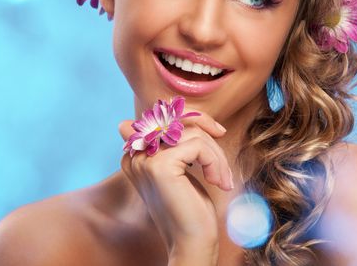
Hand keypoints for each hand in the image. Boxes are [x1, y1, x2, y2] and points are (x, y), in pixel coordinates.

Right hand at [119, 109, 232, 261]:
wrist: (192, 243)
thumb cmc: (190, 208)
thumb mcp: (183, 167)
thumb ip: (172, 140)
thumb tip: (150, 114)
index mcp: (135, 153)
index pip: (166, 115)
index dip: (196, 120)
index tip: (217, 136)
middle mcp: (134, 154)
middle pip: (181, 120)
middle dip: (210, 138)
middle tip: (222, 168)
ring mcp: (144, 159)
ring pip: (193, 133)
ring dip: (217, 156)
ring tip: (222, 179)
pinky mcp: (160, 166)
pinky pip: (199, 146)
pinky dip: (216, 163)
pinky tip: (218, 183)